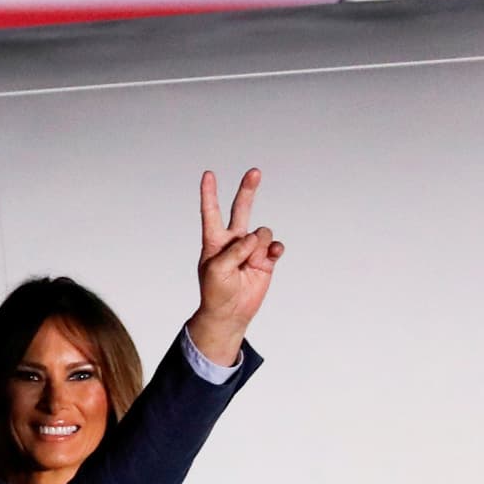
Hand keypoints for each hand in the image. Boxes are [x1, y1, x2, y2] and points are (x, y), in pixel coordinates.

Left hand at [185, 168, 285, 364]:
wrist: (231, 312)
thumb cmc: (215, 292)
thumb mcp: (216, 270)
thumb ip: (234, 251)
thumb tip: (253, 236)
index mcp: (215, 241)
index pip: (211, 212)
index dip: (210, 193)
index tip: (208, 174)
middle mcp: (234, 240)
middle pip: (242, 209)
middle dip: (248, 190)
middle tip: (254, 171)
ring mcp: (251, 249)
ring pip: (262, 232)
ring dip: (259, 244)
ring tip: (250, 262)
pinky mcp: (266, 259)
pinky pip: (275, 246)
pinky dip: (274, 249)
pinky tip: (270, 257)